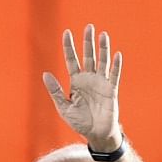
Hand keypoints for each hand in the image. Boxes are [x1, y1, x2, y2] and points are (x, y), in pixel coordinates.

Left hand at [43, 24, 121, 149]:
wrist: (96, 134)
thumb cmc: (80, 122)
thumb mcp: (64, 108)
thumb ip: (55, 91)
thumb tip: (45, 74)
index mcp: (76, 82)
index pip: (71, 60)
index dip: (69, 46)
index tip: (67, 33)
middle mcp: (89, 79)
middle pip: (88, 56)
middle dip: (88, 42)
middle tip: (89, 27)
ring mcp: (101, 84)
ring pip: (102, 62)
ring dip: (103, 49)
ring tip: (103, 35)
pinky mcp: (111, 91)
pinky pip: (114, 76)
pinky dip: (116, 66)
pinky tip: (116, 55)